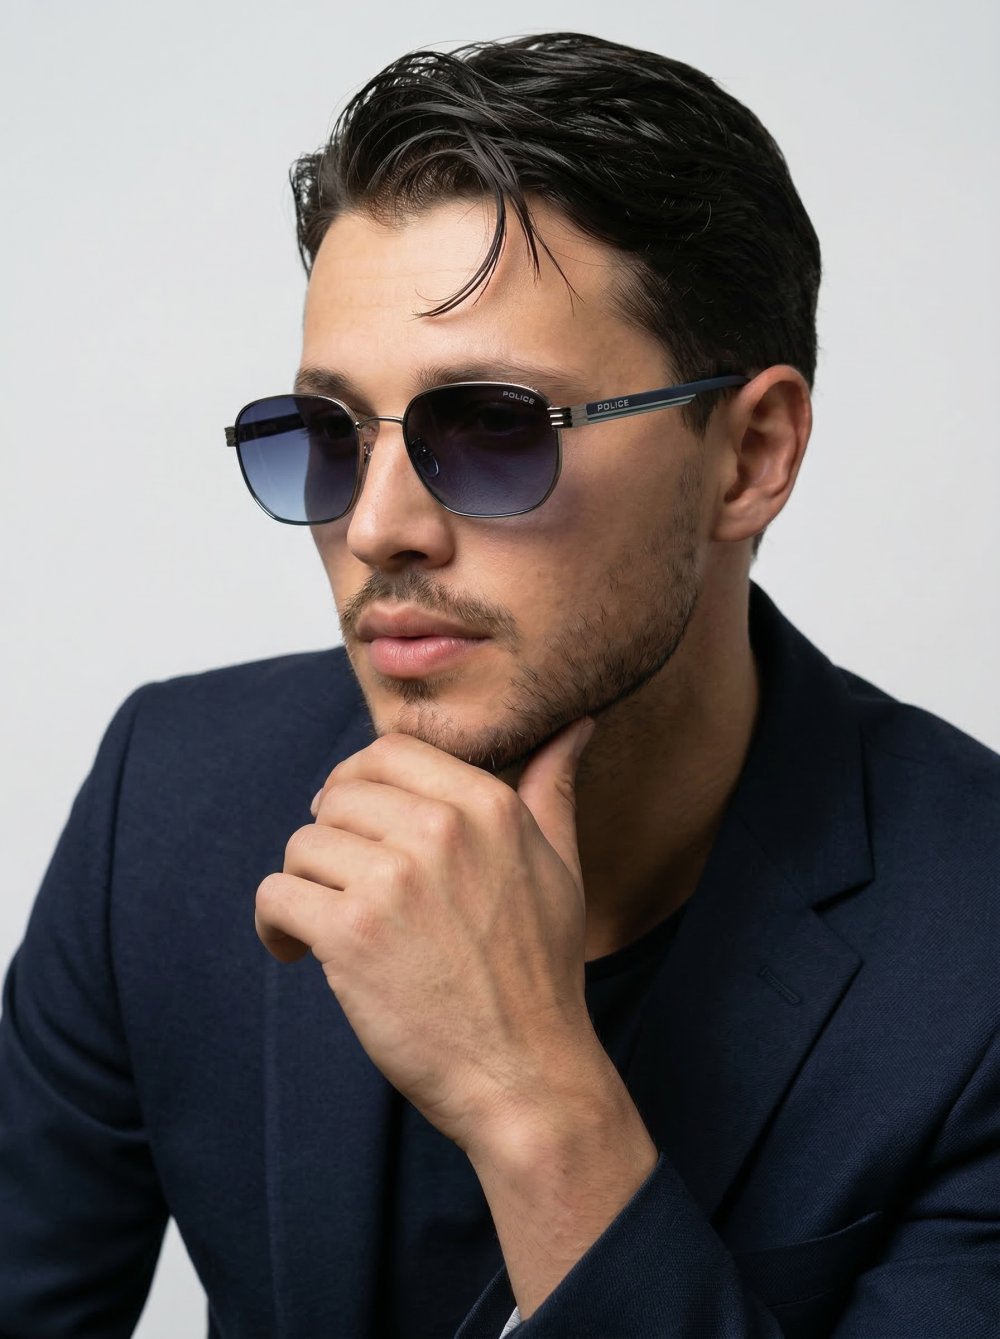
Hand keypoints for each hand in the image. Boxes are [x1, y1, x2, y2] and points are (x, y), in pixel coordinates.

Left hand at [254, 717, 598, 1154]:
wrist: (526, 1074)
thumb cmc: (541, 973)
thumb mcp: (560, 867)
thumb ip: (552, 789)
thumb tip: (574, 726)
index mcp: (487, 805)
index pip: (388, 751)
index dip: (358, 782)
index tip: (352, 820)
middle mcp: (439, 830)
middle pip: (338, 796)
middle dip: (330, 837)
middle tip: (339, 882)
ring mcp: (393, 880)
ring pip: (302, 845)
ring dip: (304, 885)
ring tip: (322, 924)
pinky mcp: (350, 933)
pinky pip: (277, 895)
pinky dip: (274, 924)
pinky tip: (296, 951)